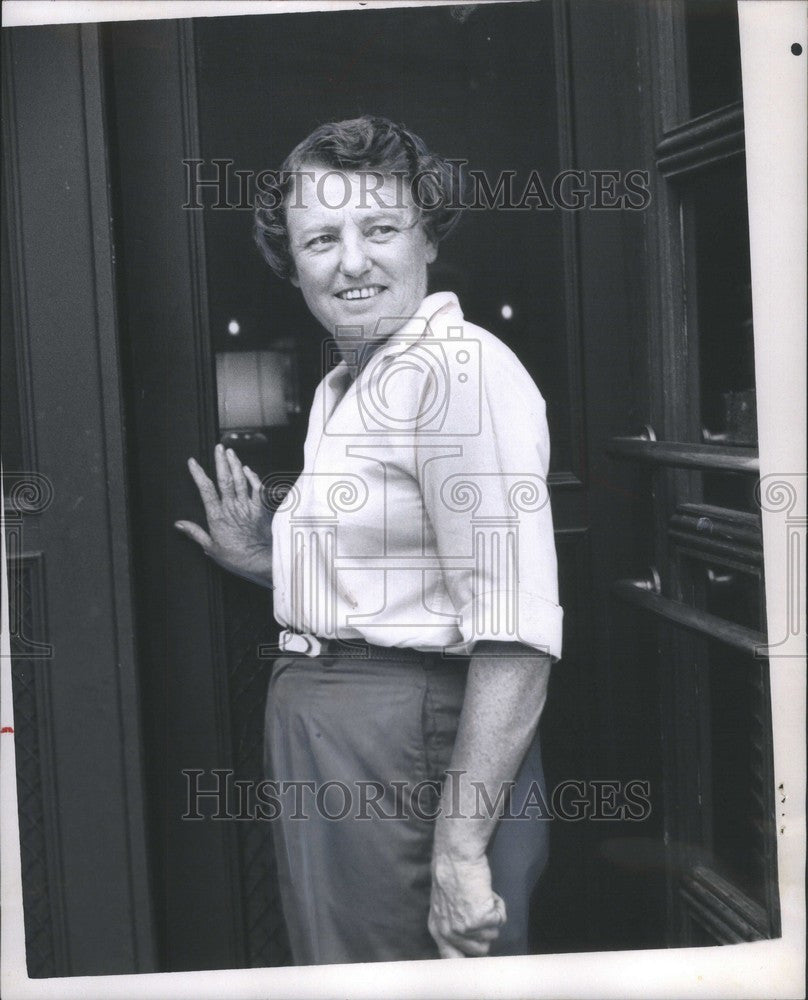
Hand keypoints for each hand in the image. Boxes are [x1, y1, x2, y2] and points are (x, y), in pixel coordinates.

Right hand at [175, 444, 273, 587]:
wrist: (261, 561)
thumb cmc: (237, 558)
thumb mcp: (211, 548)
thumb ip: (195, 533)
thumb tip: (179, 524)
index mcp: (218, 516)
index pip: (206, 490)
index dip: (198, 474)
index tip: (193, 462)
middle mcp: (232, 507)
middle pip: (225, 479)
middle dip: (221, 461)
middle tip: (218, 447)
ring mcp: (248, 506)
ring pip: (241, 480)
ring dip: (235, 464)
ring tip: (230, 452)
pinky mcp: (260, 509)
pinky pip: (257, 489)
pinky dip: (253, 477)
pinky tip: (248, 469)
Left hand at [428, 850, 505, 957]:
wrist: (456, 856)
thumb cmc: (452, 873)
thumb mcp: (444, 904)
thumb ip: (452, 925)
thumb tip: (471, 945)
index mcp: (437, 930)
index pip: (451, 960)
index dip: (467, 960)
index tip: (477, 961)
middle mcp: (449, 933)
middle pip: (480, 950)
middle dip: (485, 930)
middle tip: (478, 907)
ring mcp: (464, 928)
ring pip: (493, 934)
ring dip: (491, 915)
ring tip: (481, 895)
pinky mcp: (480, 919)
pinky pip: (501, 919)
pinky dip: (498, 905)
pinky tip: (487, 892)